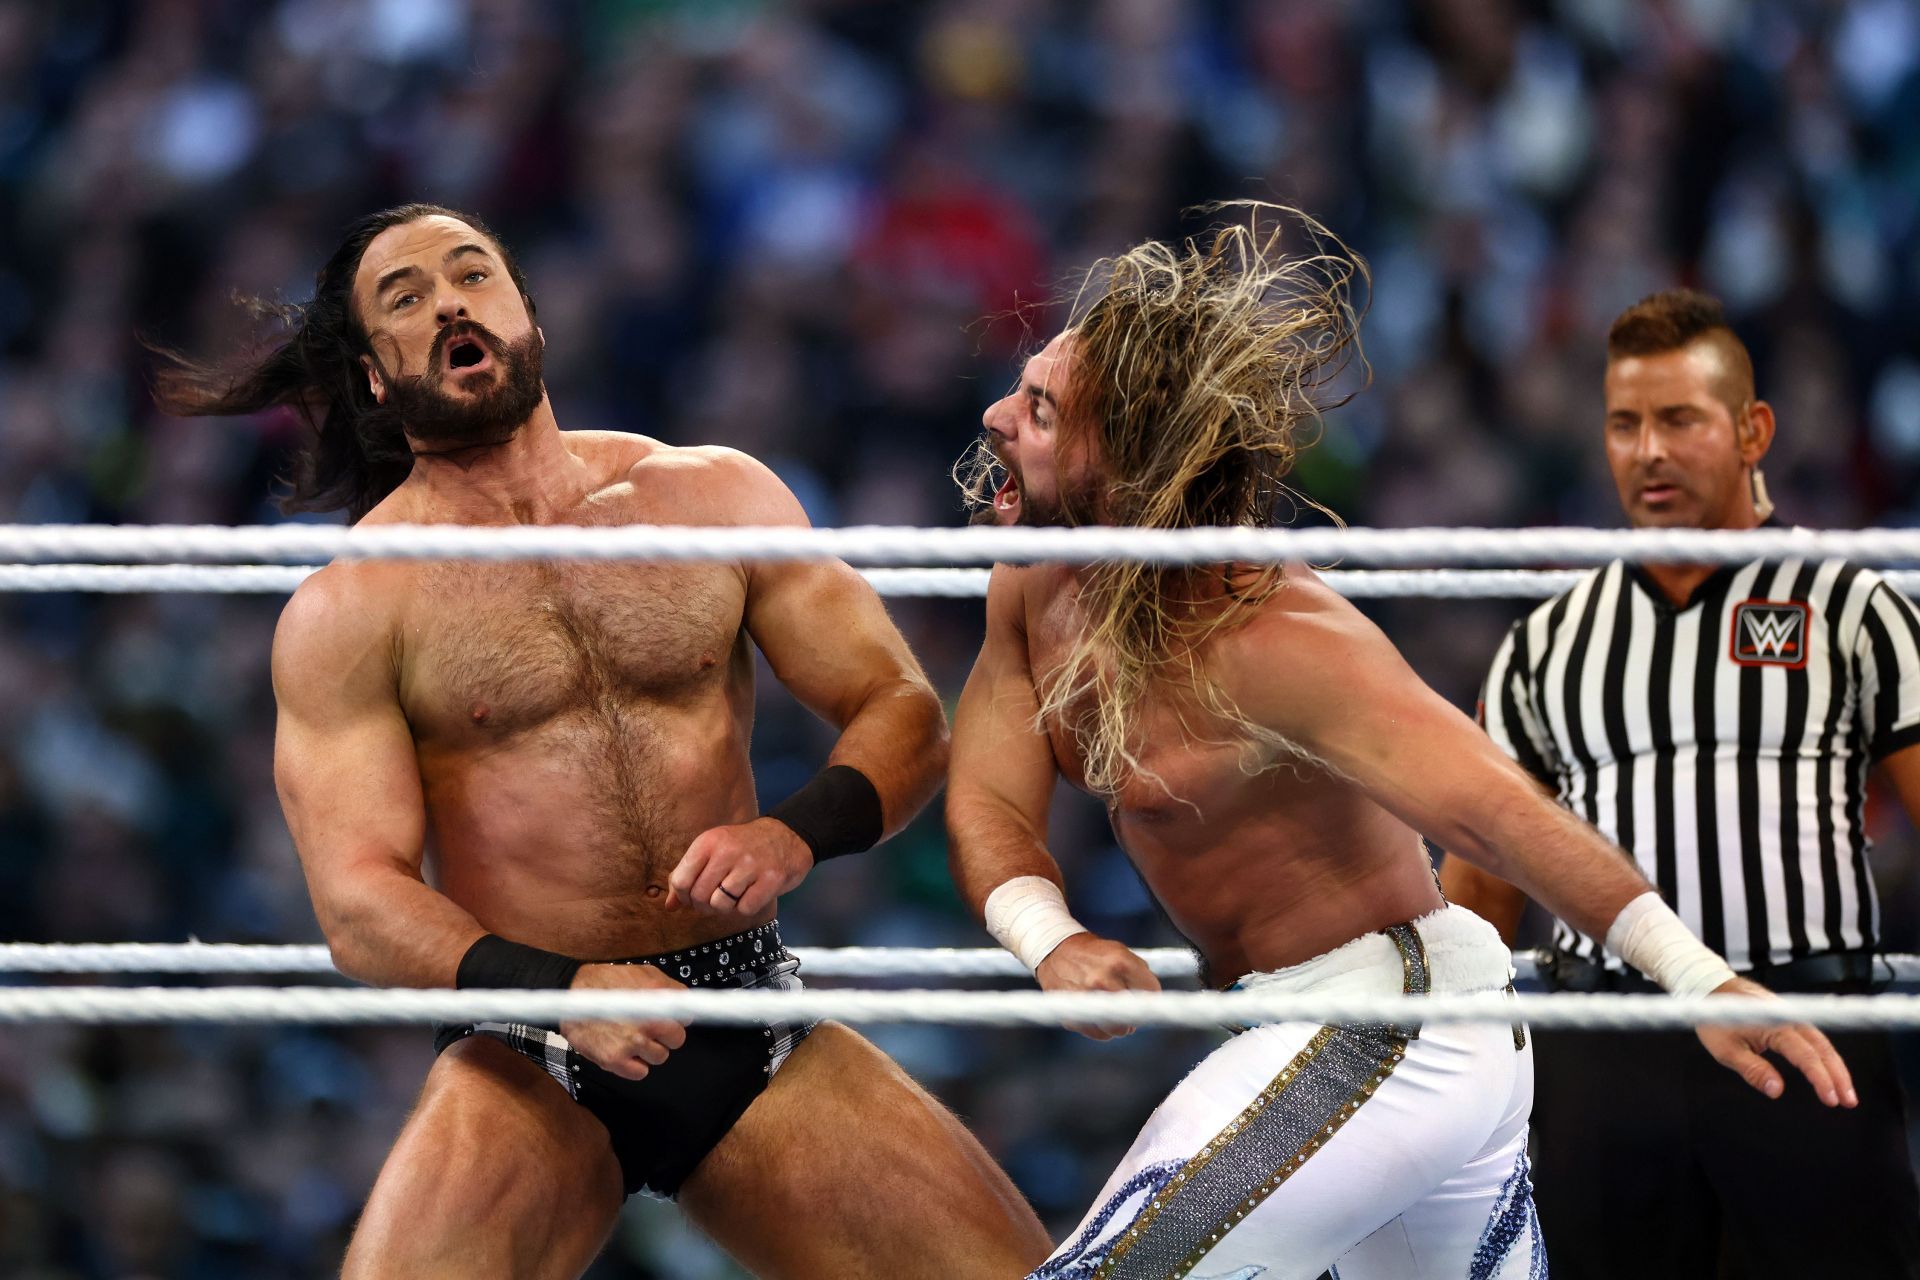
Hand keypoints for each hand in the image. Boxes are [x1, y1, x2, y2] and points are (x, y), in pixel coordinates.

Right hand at [559, 963, 688, 1080]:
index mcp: (657, 998)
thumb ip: (669, 988)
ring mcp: (632, 1042)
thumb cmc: (607, 982)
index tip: (669, 1018)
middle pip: (678, 1039)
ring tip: (633, 1037)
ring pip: (660, 1057)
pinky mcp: (614, 1060)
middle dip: (666, 1035)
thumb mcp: (644, 972)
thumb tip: (686, 1002)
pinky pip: (640, 1072)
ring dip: (650, 1050)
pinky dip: (635, 1065)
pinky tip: (625, 1050)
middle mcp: (648, 1021)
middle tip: (651, 1028)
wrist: (572, 994)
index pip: (687, 1017)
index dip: (677, 1017)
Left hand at [667, 817, 813, 916]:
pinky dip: (746, 908)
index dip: (684, 896)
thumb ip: (689, 875)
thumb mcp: (714, 851)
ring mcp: (750, 865)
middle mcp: (727, 851)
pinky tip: (751, 894)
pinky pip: (745, 909)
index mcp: (708, 842)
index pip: (680, 881)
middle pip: (699, 896)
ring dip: (726, 907)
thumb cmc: (744, 847)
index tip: (694, 896)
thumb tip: (669, 906)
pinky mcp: (771, 879)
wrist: (788, 835)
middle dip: (704, 905)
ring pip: (720, 905)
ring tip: (734, 896)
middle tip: (716, 899)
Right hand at [1035, 933, 1161, 1039]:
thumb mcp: (1120, 952)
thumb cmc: (1093, 953)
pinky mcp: (1072, 1014)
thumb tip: (1153, 1000)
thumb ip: (1139, 974)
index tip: (1145, 996)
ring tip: (1113, 1012)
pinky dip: (1103, 1029)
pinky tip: (1099, 1016)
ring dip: (1121, 1025)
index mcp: (1119, 962)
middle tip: (1130, 1008)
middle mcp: (1102, 981)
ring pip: (1119, 1029)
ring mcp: (1085, 998)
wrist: (1055, 951)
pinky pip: (1099, 1034)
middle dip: (1136, 1014)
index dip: (1151, 996)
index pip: (1151, 992)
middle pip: (1135, 1015)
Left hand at [1694, 975, 1857, 1107]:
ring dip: (1836, 1068)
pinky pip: (1814, 1038)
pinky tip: (1830, 1072)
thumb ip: (1753, 1070)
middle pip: (1823, 1049)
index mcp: (1775, 1025)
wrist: (1711, 987)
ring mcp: (1791, 1015)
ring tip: (1846, 1093)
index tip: (1831, 1100)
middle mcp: (1789, 1018)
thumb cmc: (1716, 1018)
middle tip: (1849, 1102)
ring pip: (1822, 1043)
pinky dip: (1825, 1056)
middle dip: (1839, 1076)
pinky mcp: (1790, 1017)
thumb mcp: (1726, 1049)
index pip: (1806, 1055)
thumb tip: (1777, 1091)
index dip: (1821, 1079)